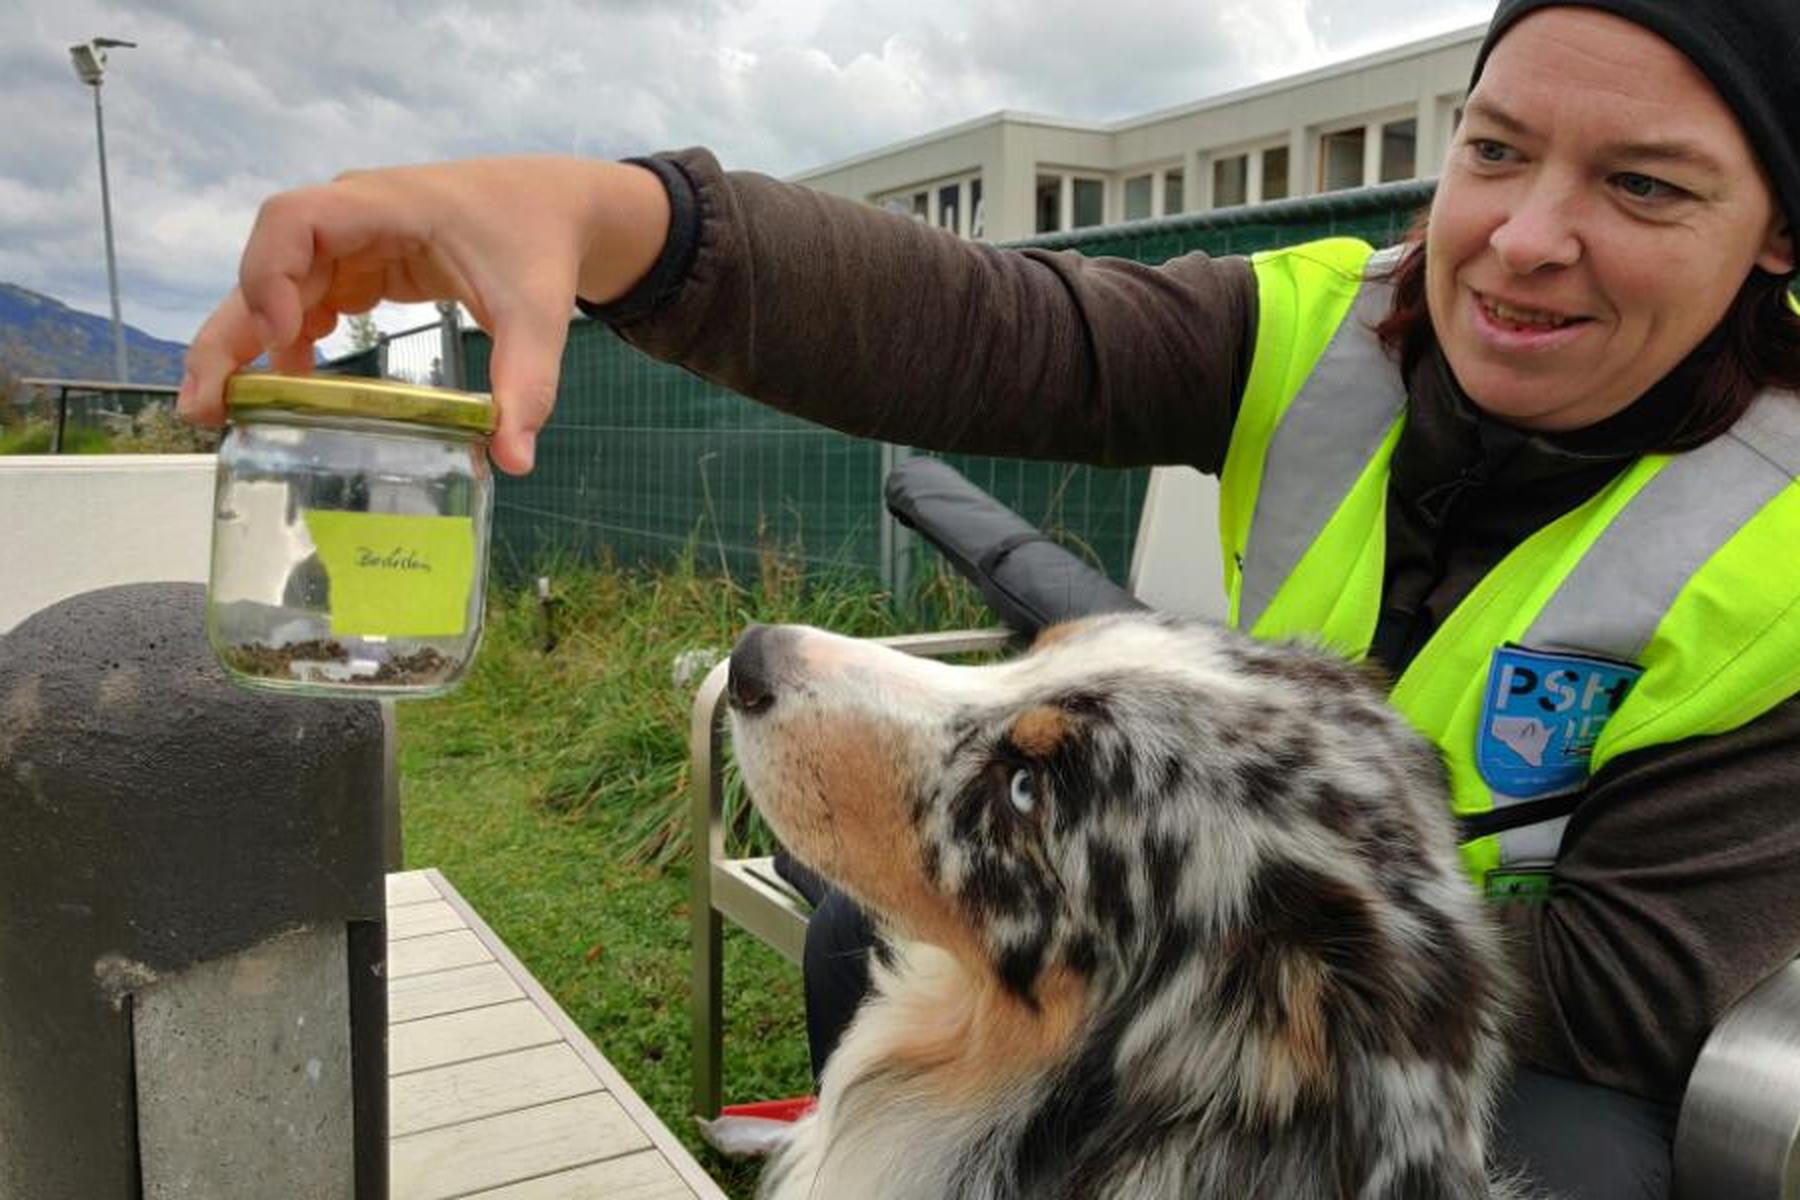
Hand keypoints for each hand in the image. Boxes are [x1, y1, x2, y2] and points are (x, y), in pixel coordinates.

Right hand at [179, 156, 670, 473]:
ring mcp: (353, 240)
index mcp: (387, 206)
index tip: (281, 337)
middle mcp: (355, 216)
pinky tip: (294, 386)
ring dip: (252, 343)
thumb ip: (528, 384)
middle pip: (267, 263)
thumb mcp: (539, 315)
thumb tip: (515, 461)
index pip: (296, 219)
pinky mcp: (363, 264)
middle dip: (232, 332)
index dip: (270, 272)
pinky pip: (308, 297)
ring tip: (231, 411)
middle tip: (206, 405)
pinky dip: (294, 338)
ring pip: (278, 285)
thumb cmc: (540, 245)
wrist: (555, 209)